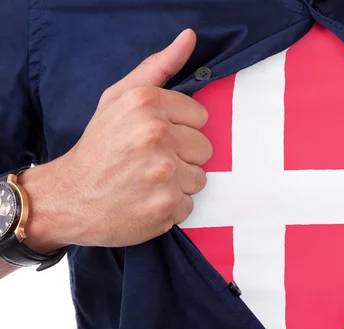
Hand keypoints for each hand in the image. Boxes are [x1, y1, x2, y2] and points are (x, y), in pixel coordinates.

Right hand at [21, 29, 211, 249]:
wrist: (69, 196)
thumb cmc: (99, 146)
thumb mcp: (119, 98)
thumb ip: (158, 67)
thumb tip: (190, 37)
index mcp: (146, 103)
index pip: (200, 116)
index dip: (180, 129)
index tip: (156, 137)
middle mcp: (155, 135)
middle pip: (204, 148)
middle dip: (182, 156)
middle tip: (149, 161)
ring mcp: (162, 173)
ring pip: (200, 177)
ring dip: (178, 183)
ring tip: (148, 181)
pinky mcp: (166, 206)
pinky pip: (189, 204)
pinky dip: (170, 207)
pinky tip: (146, 200)